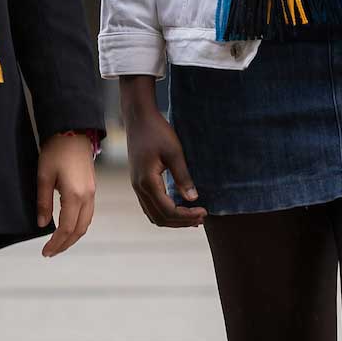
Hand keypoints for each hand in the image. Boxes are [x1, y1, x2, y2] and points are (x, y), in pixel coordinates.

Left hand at [36, 132, 97, 256]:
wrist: (73, 131)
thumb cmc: (56, 150)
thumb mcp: (43, 176)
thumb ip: (43, 202)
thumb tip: (42, 224)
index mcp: (75, 195)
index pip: (66, 228)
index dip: (56, 243)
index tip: (45, 252)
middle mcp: (87, 197)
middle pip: (79, 230)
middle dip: (64, 244)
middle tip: (50, 253)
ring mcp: (92, 193)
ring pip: (85, 223)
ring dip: (73, 237)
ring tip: (58, 244)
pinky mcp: (92, 188)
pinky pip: (88, 214)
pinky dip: (78, 226)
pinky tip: (68, 227)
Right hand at [121, 77, 205, 227]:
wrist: (138, 118)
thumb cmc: (157, 131)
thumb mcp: (174, 152)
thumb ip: (183, 177)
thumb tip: (193, 199)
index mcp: (147, 182)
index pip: (169, 211)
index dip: (187, 216)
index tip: (204, 211)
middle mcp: (139, 188)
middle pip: (160, 218)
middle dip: (181, 222)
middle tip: (201, 218)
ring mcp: (136, 186)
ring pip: (153, 215)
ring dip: (173, 219)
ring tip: (192, 217)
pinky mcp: (138, 182)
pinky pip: (150, 206)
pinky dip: (165, 212)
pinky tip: (179, 206)